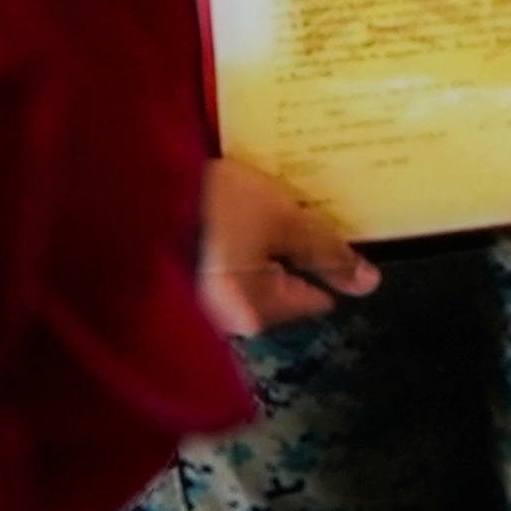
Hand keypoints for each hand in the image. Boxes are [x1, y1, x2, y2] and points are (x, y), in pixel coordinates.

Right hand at [196, 159, 373, 338]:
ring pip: (250, 277)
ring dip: (261, 248)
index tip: (325, 233)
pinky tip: (234, 214)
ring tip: (263, 209)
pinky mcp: (180, 279)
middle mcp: (225, 321)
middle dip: (290, 257)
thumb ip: (328, 252)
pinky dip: (235, 244)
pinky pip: (223, 267)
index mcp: (255, 315)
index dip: (327, 263)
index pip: (312, 301)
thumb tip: (368, 283)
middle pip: (279, 291)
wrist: (142, 188)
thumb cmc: (217, 207)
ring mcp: (199, 303)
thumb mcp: (284, 220)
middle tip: (293, 215)